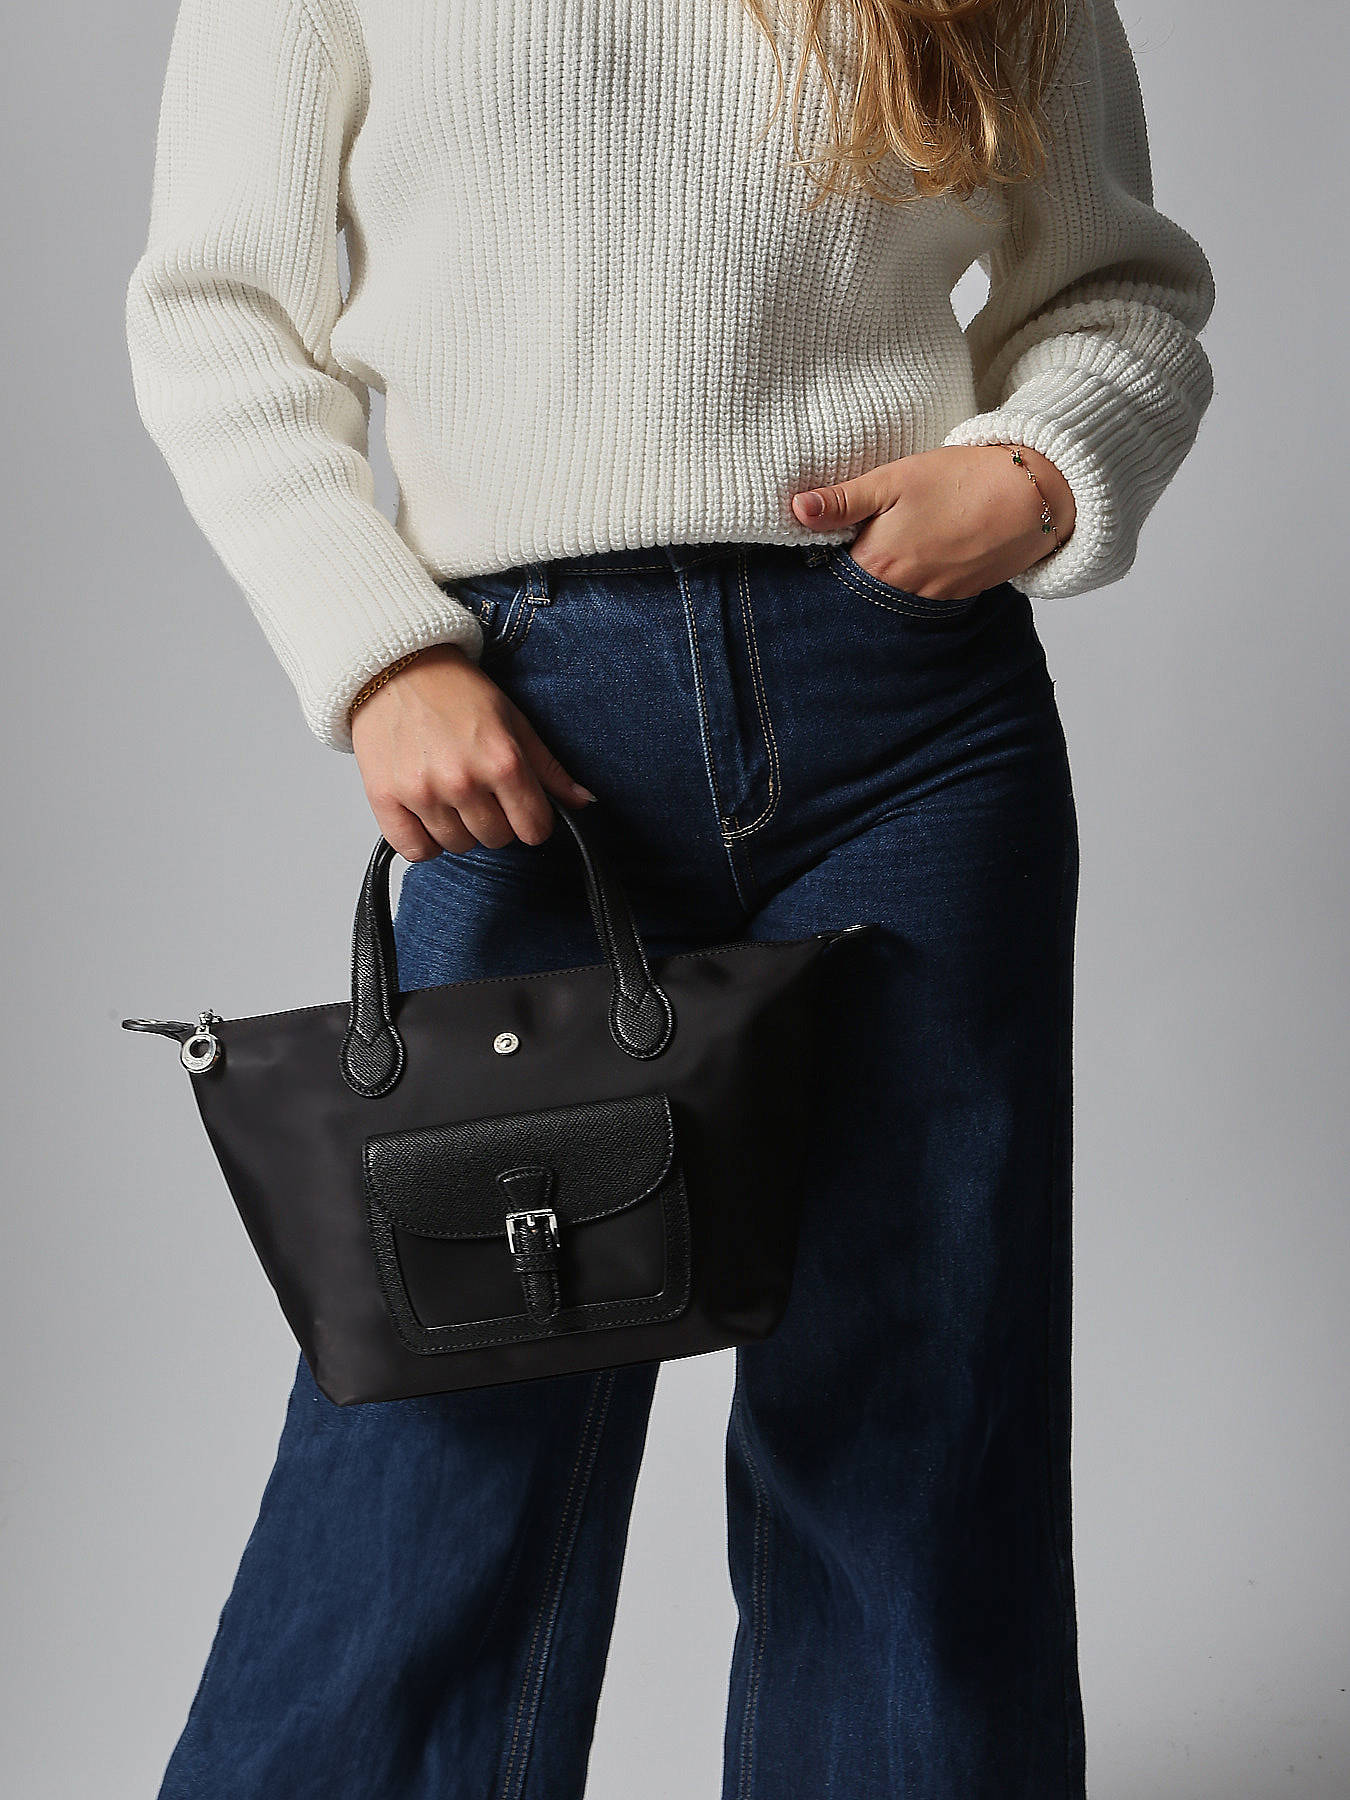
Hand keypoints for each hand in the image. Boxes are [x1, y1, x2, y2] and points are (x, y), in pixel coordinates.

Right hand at [350, 643, 595, 858]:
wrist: (393, 666)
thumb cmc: (453, 690)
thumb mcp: (513, 720)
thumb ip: (548, 768)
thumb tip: (583, 801)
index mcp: (502, 761)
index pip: (534, 829)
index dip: (532, 821)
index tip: (521, 808)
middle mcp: (463, 781)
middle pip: (496, 839)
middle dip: (495, 821)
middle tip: (480, 791)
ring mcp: (422, 793)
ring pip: (457, 846)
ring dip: (458, 828)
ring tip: (449, 793)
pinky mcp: (385, 799)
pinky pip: (415, 850)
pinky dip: (423, 841)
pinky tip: (426, 814)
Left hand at [790, 444, 1075, 600]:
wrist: (1031, 495)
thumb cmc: (960, 480)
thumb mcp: (894, 479)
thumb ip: (843, 500)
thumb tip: (797, 510)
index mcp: (878, 562)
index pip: (833, 571)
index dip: (827, 553)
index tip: (828, 538)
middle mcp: (901, 590)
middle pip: (863, 587)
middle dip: (858, 568)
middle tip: (865, 538)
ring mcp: (932, 597)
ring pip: (895, 593)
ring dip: (890, 575)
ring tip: (901, 543)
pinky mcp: (959, 595)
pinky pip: (926, 593)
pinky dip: (920, 578)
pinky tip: (927, 551)